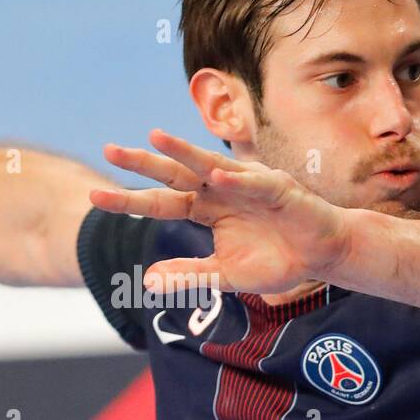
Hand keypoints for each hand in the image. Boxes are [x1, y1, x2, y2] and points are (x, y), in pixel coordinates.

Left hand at [93, 129, 352, 293]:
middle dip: (144, 162)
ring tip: (156, 138)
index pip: (160, 203)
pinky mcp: (276, 187)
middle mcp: (219, 191)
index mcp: (205, 210)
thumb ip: (190, 275)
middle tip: (110, 150)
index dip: (130, 200)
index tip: (96, 196)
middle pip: (174, 174)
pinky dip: (234, 180)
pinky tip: (215, 177)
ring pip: (208, 164)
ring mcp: (246, 185)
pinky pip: (251, 183)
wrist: (323, 255)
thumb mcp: (226, 276)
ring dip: (184, 152)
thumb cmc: (276, 261)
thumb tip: (149, 281)